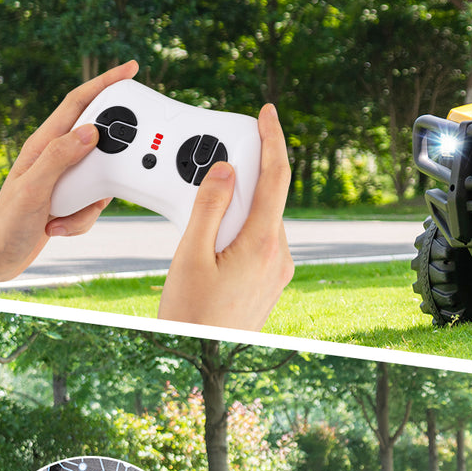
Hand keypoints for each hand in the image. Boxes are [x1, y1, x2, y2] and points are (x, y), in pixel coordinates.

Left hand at [0, 60, 138, 292]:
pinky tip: (60, 227)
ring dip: (94, 203)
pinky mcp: (73, 197)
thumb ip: (61, 156)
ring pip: (103, 177)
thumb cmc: (8, 223)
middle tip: (131, 154)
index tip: (130, 69)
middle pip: (99, 138)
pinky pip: (96, 203)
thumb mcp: (34, 188)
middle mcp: (57, 156)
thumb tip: (92, 130)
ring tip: (64, 216)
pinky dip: (85, 219)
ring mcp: (66, 177)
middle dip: (116, 152)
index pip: (78, 102)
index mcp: (44, 144)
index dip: (105, 82)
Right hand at [157, 103, 293, 329]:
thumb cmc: (192, 314)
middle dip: (244, 174)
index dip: (273, 140)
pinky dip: (239, 227)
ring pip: (261, 220)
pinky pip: (258, 240)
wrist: (206, 357)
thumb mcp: (191, 256)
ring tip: (205, 201)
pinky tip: (213, 233)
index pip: (276, 178)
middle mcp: (280, 256)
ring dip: (238, 204)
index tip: (267, 113)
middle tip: (215, 155)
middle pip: (266, 197)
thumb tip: (227, 169)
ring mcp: (278, 270)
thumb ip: (209, 208)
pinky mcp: (271, 281)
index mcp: (264, 244)